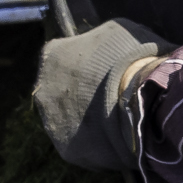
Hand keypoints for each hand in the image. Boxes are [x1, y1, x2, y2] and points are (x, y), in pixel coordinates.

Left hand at [33, 18, 163, 171]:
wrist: (140, 98)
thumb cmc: (129, 58)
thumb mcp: (115, 32)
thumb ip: (97, 41)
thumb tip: (102, 49)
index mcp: (51, 56)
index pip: (61, 58)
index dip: (86, 64)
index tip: (103, 69)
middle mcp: (43, 91)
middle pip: (61, 92)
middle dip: (81, 93)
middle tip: (110, 94)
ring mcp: (52, 124)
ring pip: (69, 120)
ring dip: (87, 119)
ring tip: (116, 117)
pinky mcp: (68, 150)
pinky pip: (83, 144)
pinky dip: (97, 141)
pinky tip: (116, 136)